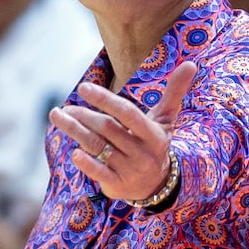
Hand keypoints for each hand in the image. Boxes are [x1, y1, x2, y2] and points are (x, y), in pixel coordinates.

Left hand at [50, 61, 196, 199]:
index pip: (127, 113)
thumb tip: (191, 63)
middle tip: (65, 108)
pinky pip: (100, 173)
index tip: (83, 88)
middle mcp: (142, 152)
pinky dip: (87, 164)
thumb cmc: (156, 144)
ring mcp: (130, 170)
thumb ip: (174, 93)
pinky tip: (74, 153)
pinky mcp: (118, 186)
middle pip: (107, 129)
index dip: (105, 99)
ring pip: (98, 147)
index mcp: (153, 134)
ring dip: (75, 132)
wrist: (157, 185)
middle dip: (84, 117)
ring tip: (58, 117)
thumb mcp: (166, 120)